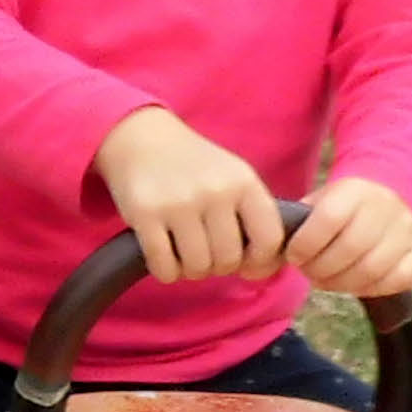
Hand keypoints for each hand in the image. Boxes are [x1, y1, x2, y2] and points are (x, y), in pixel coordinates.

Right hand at [91, 108, 284, 284]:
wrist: (142, 140)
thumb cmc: (195, 170)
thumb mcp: (234, 180)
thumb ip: (255, 219)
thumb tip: (260, 271)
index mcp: (244, 182)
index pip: (269, 239)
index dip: (260, 261)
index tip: (245, 261)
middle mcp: (215, 191)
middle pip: (229, 260)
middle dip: (217, 266)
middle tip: (206, 252)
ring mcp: (179, 202)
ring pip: (197, 267)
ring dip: (191, 270)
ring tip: (184, 253)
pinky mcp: (145, 214)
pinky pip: (164, 267)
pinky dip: (166, 271)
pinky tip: (163, 256)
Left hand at [286, 177, 411, 296]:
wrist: (389, 195)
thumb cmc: (342, 207)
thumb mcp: (319, 201)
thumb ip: (300, 221)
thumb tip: (275, 246)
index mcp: (355, 190)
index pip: (328, 219)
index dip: (305, 244)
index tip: (294, 256)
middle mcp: (387, 207)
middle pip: (349, 249)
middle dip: (320, 269)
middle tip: (309, 272)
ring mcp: (409, 231)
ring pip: (371, 270)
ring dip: (340, 283)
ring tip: (326, 280)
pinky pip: (395, 281)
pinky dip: (369, 289)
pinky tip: (353, 283)